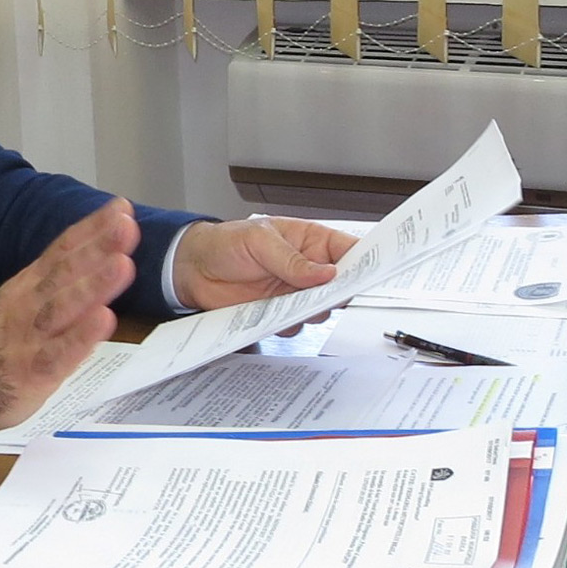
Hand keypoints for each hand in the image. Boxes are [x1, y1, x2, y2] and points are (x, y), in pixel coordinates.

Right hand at [0, 198, 136, 440]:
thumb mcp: (25, 300)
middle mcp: (29, 303)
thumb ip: (62, 282)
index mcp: (30, 282)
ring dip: (93, 285)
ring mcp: (28, 336)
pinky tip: (104, 320)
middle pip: (65, 271)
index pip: (63, 249)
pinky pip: (58, 353)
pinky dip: (81, 337)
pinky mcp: (31, 372)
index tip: (122, 208)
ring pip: (62, 307)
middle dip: (98, 248)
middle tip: (126, 227)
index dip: (92, 228)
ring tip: (122, 265)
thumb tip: (108, 255)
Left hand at [171, 217, 355, 311]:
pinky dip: (288, 325)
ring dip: (311, 311)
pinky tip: (273, 314)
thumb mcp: (260, 241)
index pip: (348, 250)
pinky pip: (295, 326)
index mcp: (310, 241)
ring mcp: (294, 293)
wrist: (194, 269)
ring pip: (320, 310)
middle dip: (338, 293)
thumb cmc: (227, 242)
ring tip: (292, 303)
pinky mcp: (278, 314)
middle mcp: (307, 269)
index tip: (372, 271)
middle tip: (328, 295)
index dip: (365, 260)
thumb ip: (292, 259)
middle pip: (340, 286)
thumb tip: (325, 272)